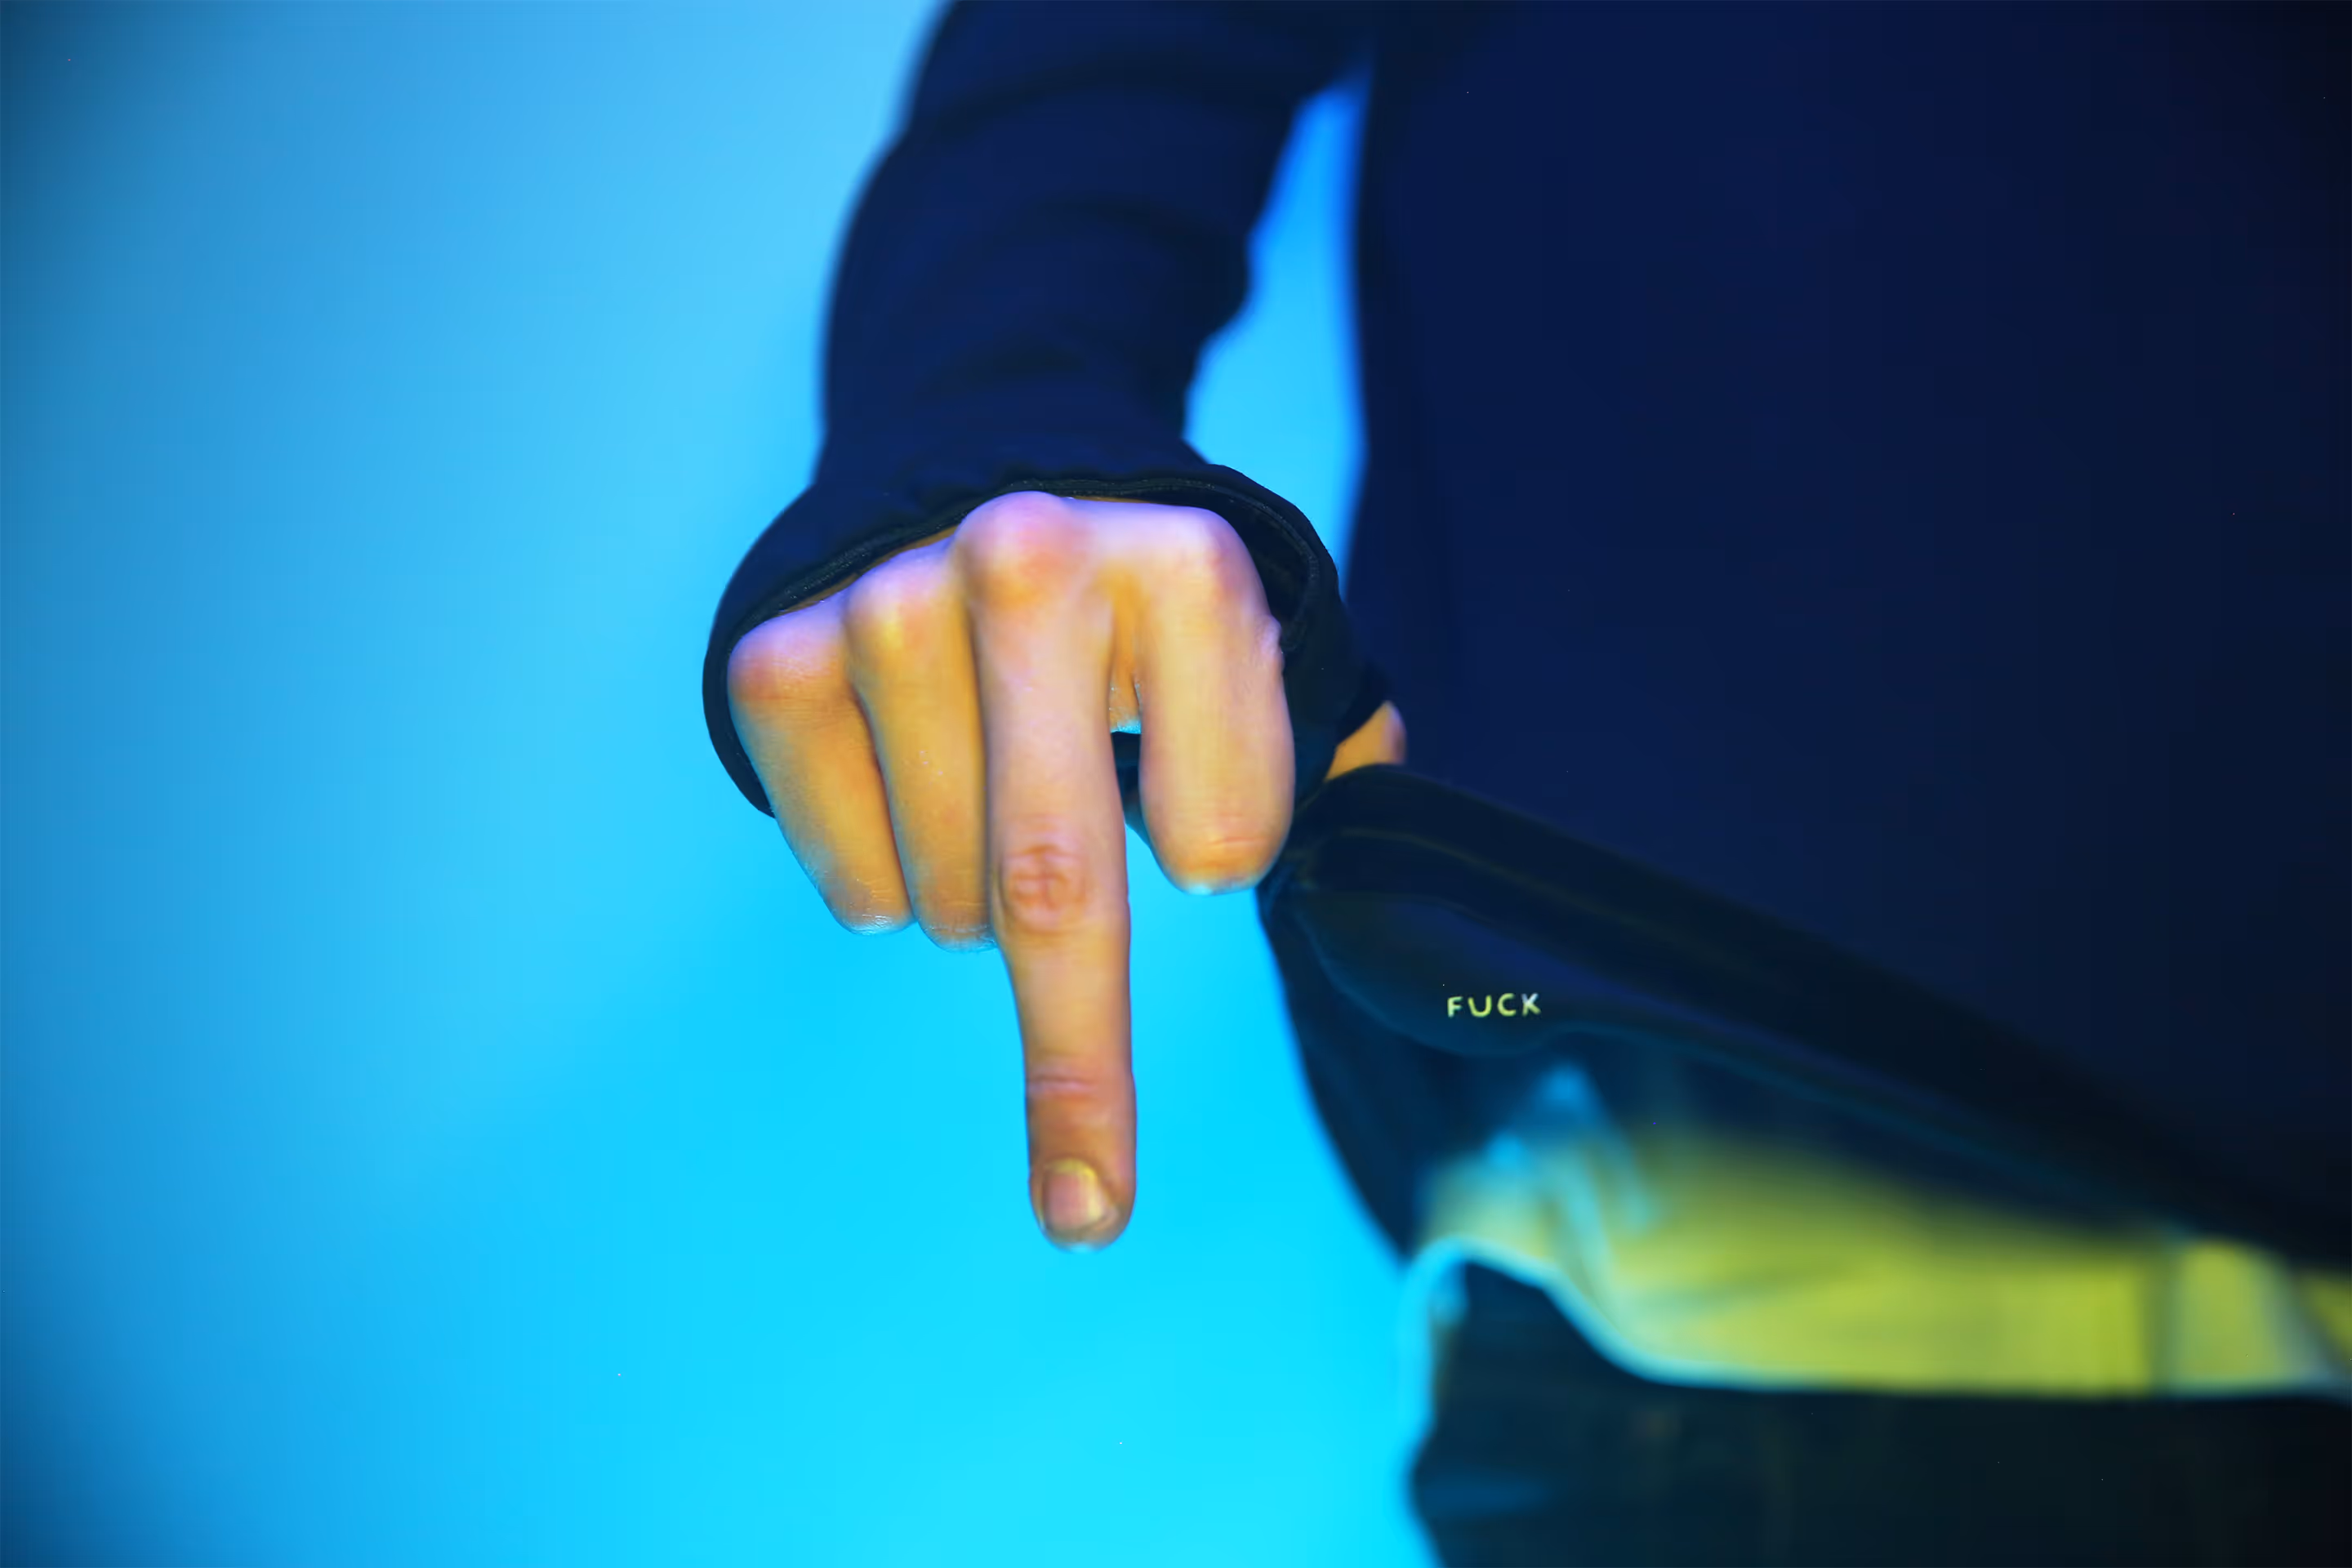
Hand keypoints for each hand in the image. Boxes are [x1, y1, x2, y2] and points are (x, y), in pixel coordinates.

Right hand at [726, 491, 1404, 1250]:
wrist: (972, 467)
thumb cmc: (1144, 610)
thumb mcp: (1268, 647)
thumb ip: (1344, 766)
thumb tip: (1403, 925)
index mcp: (1185, 569)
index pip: (1220, 833)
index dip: (1222, 862)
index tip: (1205, 856)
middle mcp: (1029, 568)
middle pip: (1054, 889)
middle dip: (1077, 1074)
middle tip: (1086, 1207)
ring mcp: (891, 611)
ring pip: (948, 900)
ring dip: (982, 912)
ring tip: (1001, 806)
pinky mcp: (779, 658)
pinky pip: (847, 875)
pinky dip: (885, 888)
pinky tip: (912, 796)